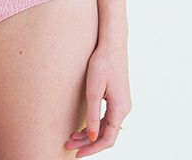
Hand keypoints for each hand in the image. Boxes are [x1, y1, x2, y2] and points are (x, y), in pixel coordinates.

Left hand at [63, 41, 131, 156]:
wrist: (112, 43)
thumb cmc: (102, 63)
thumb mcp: (94, 89)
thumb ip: (93, 115)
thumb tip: (91, 137)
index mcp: (120, 109)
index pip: (107, 139)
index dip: (92, 148)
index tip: (77, 154)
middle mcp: (124, 109)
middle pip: (106, 135)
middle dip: (87, 142)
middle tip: (68, 145)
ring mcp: (121, 103)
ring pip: (105, 127)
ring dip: (89, 134)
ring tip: (71, 137)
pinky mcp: (117, 97)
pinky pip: (106, 118)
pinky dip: (94, 124)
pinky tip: (82, 126)